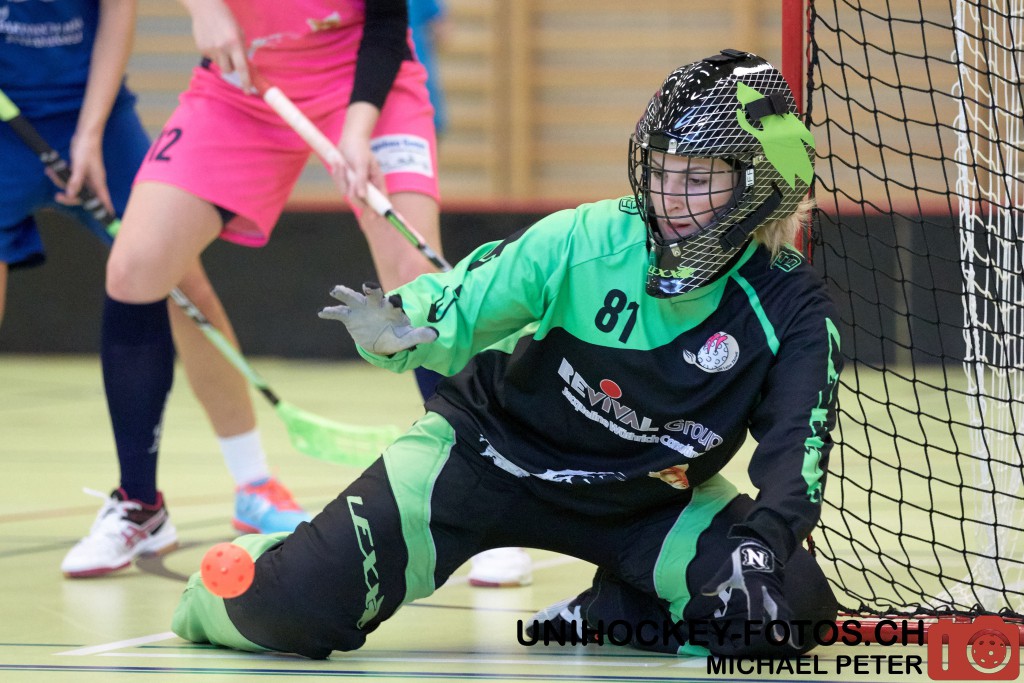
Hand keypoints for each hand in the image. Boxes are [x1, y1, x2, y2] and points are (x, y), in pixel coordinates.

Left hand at [52, 130, 112, 212]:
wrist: (86, 135)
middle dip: (69, 197)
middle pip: (84, 197)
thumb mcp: (79, 166)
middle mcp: (93, 182)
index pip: (103, 200)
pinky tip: (53, 169)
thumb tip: (70, 195)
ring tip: (50, 172)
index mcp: (98, 182)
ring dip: (60, 182)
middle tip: (57, 197)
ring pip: (74, 187)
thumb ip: (75, 181)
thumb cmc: (87, 149)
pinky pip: (70, 179)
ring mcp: (86, 177)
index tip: (107, 220)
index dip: (104, 210)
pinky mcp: (79, 171)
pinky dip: (61, 176)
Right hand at [185, 0, 250, 90]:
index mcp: (235, 43)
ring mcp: (210, 49)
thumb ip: (241, 49)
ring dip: (222, 60)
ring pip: (219, 65)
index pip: (242, 68)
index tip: (248, 91)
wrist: (206, 7)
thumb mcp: (239, 33)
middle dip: (232, 67)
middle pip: (228, 70)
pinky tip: (212, 40)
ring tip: (220, 44)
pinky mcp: (201, 48)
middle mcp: (222, 48)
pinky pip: (211, 58)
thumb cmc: (227, 19)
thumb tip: (244, 67)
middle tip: (232, 57)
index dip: (246, 81)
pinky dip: (214, 53)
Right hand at [319, 283, 437, 354]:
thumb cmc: (397, 334)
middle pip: (373, 293)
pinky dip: (331, 312)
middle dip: (371, 289)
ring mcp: (361, 309)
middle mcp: (375, 304)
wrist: (381, 341)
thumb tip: (435, 335)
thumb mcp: (407, 338)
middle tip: (368, 286)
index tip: (394, 301)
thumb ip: (420, 335)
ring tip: (335, 290)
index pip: (393, 302)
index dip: (394, 301)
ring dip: (344, 293)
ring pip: (352, 297)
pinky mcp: (350, 317)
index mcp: (391, 308)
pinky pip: (339, 313)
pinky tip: (322, 312)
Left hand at [332, 102, 384, 205]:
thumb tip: (362, 195)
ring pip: (347, 193)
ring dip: (342, 178)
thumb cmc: (360, 150)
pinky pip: (340, 186)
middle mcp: (368, 187)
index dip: (378, 211)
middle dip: (351, 191)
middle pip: (361, 202)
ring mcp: (356, 186)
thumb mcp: (362, 163)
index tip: (374, 217)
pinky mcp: (347, 183)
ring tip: (340, 163)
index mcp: (377, 183)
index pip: (381, 201)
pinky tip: (338, 164)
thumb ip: (362, 180)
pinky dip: (337, 175)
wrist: (349, 141)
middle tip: (346, 172)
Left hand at [701, 538, 790, 637]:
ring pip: (785, 610)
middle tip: (782, 639)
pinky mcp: (780, 594)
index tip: (757, 626)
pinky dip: (791, 623)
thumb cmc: (740, 561)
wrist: (760, 548)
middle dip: (780, 623)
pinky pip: (787, 610)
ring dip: (790, 627)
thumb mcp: (728, 569)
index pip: (755, 599)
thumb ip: (717, 582)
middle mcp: (768, 588)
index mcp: (754, 582)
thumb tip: (704, 592)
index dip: (756, 611)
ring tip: (795, 645)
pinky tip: (793, 637)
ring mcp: (776, 591)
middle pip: (777, 607)